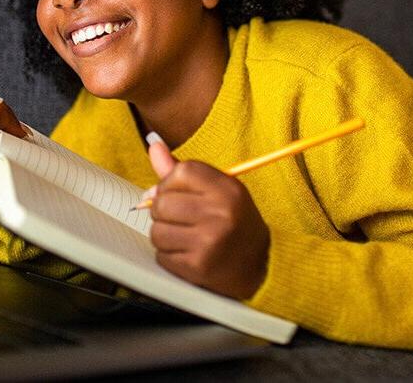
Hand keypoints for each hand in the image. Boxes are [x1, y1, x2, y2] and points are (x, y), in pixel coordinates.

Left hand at [147, 138, 269, 299]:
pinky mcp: (198, 267)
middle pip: (162, 202)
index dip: (170, 183)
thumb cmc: (234, 221)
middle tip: (179, 218)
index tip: (177, 192)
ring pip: (157, 231)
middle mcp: (221, 213)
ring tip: (184, 236)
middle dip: (163, 211)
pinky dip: (168, 255)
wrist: (258, 264)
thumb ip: (183, 170)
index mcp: (228, 189)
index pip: (182, 171)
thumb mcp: (217, 190)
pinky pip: (161, 256)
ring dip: (164, 235)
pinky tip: (187, 253)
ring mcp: (209, 242)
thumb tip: (153, 145)